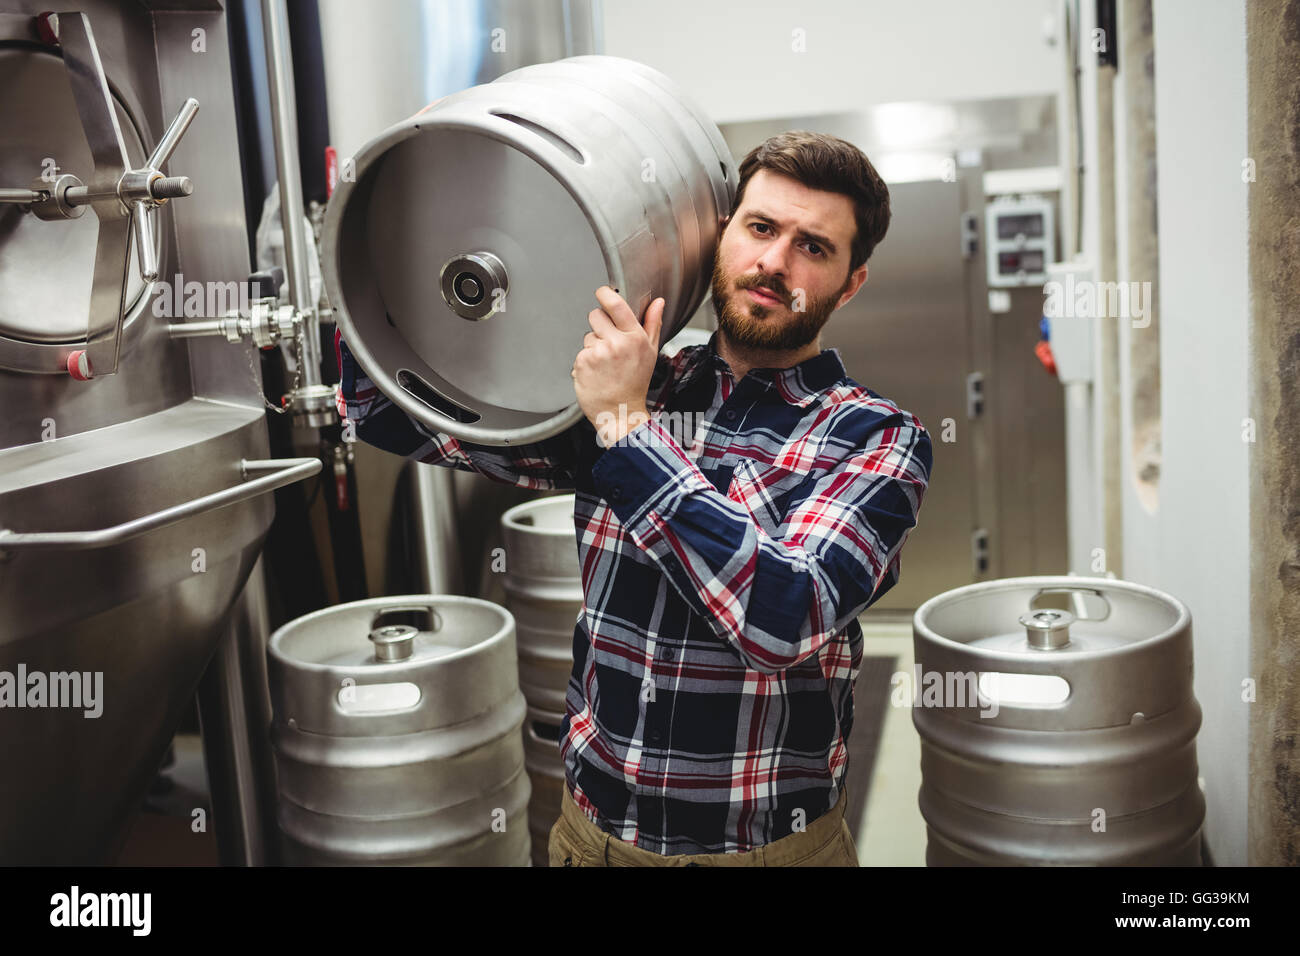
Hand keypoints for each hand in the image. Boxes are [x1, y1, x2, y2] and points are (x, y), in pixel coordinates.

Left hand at [572, 286, 664, 444]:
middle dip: (600, 325)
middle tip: (609, 343)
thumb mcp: (650, 352)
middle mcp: (616, 343)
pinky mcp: (582, 363)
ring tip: (605, 363)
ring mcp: (597, 353)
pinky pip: (580, 352)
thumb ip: (652, 323)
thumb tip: (657, 302)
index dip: (605, 294)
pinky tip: (597, 372)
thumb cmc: (635, 383)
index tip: (602, 293)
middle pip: (596, 316)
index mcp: (634, 337)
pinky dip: (586, 361)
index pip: (616, 305)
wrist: (620, 412)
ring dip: (593, 345)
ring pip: (588, 335)